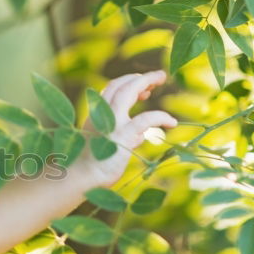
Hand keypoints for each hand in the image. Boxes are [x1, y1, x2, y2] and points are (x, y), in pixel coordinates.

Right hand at [74, 70, 176, 187]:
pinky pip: (146, 118)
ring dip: (146, 82)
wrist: (82, 177)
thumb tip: (140, 136)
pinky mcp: (123, 134)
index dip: (128, 83)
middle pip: (120, 84)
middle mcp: (101, 113)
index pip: (112, 89)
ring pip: (129, 91)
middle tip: (158, 76)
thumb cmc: (94, 165)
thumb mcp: (108, 145)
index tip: (144, 90)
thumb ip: (124, 137)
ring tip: (162, 80)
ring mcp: (111, 121)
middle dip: (140, 77)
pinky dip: (161, 116)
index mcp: (96, 114)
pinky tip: (172, 122)